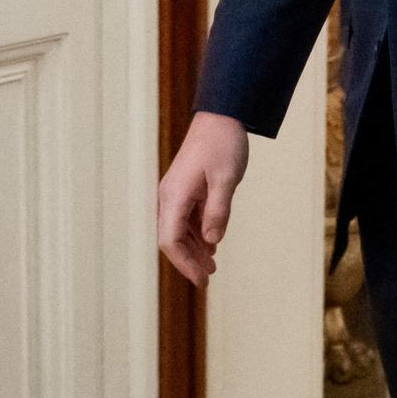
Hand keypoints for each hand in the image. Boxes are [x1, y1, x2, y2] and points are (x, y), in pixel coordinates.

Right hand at [157, 111, 247, 285]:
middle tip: (208, 279)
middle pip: (172, 239)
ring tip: (212, 267)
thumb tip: (211, 242)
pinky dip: (197, 235)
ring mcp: (177, 194)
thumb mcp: (226, 179)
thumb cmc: (223, 145)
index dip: (185, 263)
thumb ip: (218, 211)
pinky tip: (211, 246)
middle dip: (188, 261)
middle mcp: (170, 198)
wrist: (221, 117)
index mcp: (175, 196)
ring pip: (178, 231)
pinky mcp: (186, 190)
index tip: (202, 279)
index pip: (170, 240)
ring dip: (194, 250)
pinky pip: (187, 219)